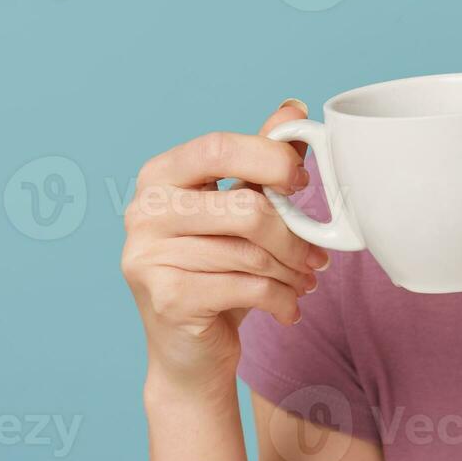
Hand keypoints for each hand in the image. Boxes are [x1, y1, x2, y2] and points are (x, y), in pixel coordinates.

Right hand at [121, 101, 328, 392]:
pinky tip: (288, 307)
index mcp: (160, 175)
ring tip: (304, 281)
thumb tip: (294, 109)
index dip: (272, 160)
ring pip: (250, 253)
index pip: (220, 146)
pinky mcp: (164, 297)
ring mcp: (146, 255)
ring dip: (292, 271)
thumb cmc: (217, 270)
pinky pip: (245, 287)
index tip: (303, 183)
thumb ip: (262, 159)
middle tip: (318, 255)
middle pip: (245, 207)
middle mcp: (144, 210)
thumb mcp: (241, 208)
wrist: (190, 351)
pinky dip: (280, 299)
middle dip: (294, 235)